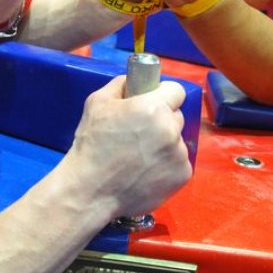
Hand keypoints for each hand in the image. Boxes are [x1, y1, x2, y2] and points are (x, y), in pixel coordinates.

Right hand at [65, 76, 190, 216]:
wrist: (90, 191)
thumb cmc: (92, 144)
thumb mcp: (97, 103)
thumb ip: (120, 85)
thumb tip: (134, 80)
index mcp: (153, 107)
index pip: (176, 90)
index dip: (164, 94)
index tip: (153, 103)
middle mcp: (171, 129)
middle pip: (177, 115)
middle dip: (163, 120)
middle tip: (141, 133)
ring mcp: (179, 155)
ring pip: (177, 140)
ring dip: (165, 144)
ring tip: (140, 157)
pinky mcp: (182, 176)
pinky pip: (178, 162)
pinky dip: (167, 165)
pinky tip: (146, 172)